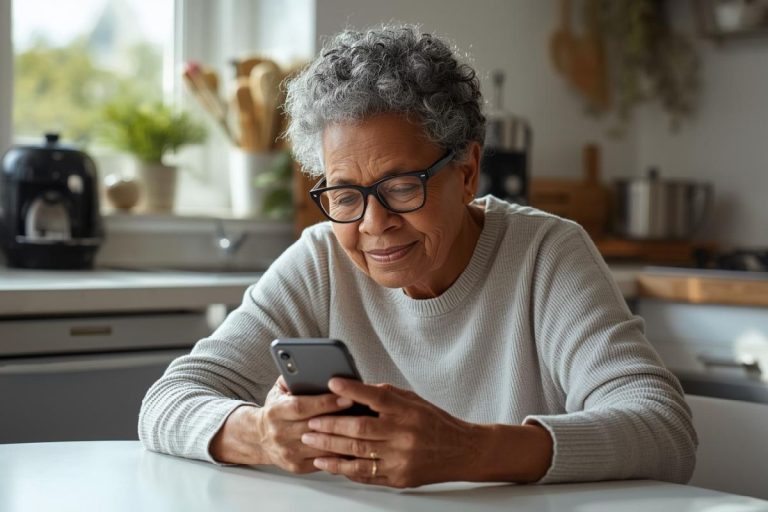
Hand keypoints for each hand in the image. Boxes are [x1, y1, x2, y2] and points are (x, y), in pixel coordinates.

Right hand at [209, 377, 354, 472]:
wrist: (259, 438)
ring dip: (343, 437)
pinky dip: (339, 452)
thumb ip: (291, 377)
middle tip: (362, 410)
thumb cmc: (276, 410)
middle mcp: (279, 434)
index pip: (301, 407)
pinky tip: (353, 442)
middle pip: (314, 427)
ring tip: (363, 426)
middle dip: (340, 418)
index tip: (347, 396)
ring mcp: (288, 453)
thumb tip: (310, 366)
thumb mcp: (278, 390)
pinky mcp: (297, 466)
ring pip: (322, 447)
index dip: (325, 403)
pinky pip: (323, 460)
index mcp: (275, 412)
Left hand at [300, 378, 479, 487]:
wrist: (462, 451)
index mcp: (407, 411)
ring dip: (330, 448)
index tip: (331, 383)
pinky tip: (328, 463)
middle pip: (360, 429)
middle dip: (330, 425)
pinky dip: (343, 468)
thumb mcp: (414, 401)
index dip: (351, 390)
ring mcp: (400, 459)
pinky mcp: (398, 478)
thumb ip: (385, 396)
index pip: (375, 397)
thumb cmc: (436, 423)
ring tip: (311, 442)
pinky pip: (365, 474)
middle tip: (310, 422)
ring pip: (358, 453)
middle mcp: (404, 435)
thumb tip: (354, 391)